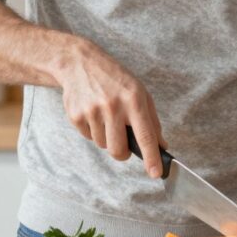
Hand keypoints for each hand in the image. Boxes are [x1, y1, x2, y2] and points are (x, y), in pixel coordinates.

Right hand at [56, 39, 165, 177]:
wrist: (80, 63)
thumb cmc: (115, 79)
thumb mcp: (140, 92)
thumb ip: (152, 120)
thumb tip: (161, 146)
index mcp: (134, 99)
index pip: (145, 135)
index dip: (151, 157)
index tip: (156, 173)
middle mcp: (113, 106)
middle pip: (119, 150)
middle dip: (123, 154)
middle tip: (124, 144)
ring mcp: (92, 111)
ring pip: (103, 145)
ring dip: (107, 137)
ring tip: (106, 115)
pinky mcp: (75, 115)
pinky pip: (88, 137)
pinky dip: (93, 130)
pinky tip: (93, 111)